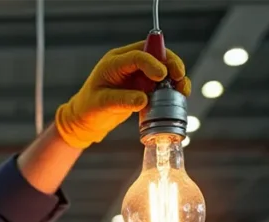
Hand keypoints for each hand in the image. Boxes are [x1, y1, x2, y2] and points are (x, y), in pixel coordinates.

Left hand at [54, 41, 191, 149]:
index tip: (162, 75)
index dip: (152, 63)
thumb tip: (144, 100)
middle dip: (170, 64)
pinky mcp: (143, 84)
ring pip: (162, 66)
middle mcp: (127, 63)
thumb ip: (122, 101)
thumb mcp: (102, 105)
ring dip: (175, 75)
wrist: (86, 119)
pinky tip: (179, 95)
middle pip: (155, 54)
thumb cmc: (89, 110)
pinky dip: (172, 86)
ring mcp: (136, 73)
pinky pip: (162, 81)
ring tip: (183, 89)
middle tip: (179, 78)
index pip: (137, 56)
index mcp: (114, 63)